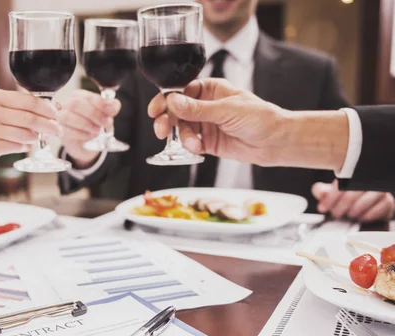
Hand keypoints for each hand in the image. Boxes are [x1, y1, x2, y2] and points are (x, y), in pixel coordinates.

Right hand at [0, 89, 61, 162]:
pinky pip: (16, 146)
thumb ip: (19, 106)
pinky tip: (25, 145)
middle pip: (29, 118)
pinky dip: (25, 146)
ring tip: (37, 137)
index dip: (46, 109)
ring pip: (25, 134)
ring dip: (35, 137)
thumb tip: (50, 110)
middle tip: (57, 130)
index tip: (55, 114)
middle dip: (48, 125)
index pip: (28, 101)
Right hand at [57, 90, 120, 167]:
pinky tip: (90, 135)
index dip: (100, 103)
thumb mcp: (104, 114)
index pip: (87, 95)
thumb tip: (114, 105)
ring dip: (86, 124)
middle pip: (75, 104)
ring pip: (67, 117)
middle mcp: (66, 104)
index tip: (112, 111)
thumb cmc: (92, 123)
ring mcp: (60, 118)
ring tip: (97, 130)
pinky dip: (82, 134)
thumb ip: (111, 108)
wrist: (83, 142)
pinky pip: (66, 131)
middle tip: (106, 123)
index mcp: (78, 96)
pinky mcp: (60, 132)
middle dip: (94, 114)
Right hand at [147, 78, 348, 170]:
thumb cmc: (260, 118)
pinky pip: (189, 144)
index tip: (156, 111)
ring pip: (181, 129)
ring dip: (182, 137)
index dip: (165, 100)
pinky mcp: (207, 142)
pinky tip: (197, 149)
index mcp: (210, 89)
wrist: (276, 143)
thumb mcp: (226, 110)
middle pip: (175, 111)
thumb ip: (197, 108)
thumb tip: (173, 101)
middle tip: (162, 131)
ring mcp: (205, 124)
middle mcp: (205, 105)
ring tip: (192, 145)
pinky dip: (189, 147)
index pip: (180, 91)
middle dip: (167, 121)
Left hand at [312, 180, 394, 221]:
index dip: (330, 197)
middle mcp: (367, 180)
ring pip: (367, 198)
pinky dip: (370, 214)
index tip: (322, 208)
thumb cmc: (348, 199)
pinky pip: (381, 206)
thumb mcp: (332, 194)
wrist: (367, 209)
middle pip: (353, 191)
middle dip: (341, 205)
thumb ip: (323, 191)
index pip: (341, 183)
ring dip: (355, 209)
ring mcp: (379, 190)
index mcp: (352, 176)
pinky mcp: (388, 201)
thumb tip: (318, 191)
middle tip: (335, 214)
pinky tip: (362, 217)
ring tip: (348, 215)